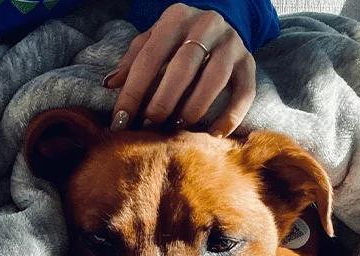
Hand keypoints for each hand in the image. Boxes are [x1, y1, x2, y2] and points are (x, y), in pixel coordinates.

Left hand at [104, 3, 256, 136]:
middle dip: (163, 100)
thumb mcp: (154, 41)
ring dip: (193, 108)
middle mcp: (207, 24)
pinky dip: (229, 117)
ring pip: (214, 79)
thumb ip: (133, 60)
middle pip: (183, 66)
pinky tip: (212, 135)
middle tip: (150, 125)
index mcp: (176, 17)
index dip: (134, 90)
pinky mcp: (250, 64)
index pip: (150, 55)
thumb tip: (110, 84)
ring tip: (176, 128)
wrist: (220, 27)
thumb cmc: (178, 40)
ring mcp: (232, 44)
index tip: (121, 120)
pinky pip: (244, 93)